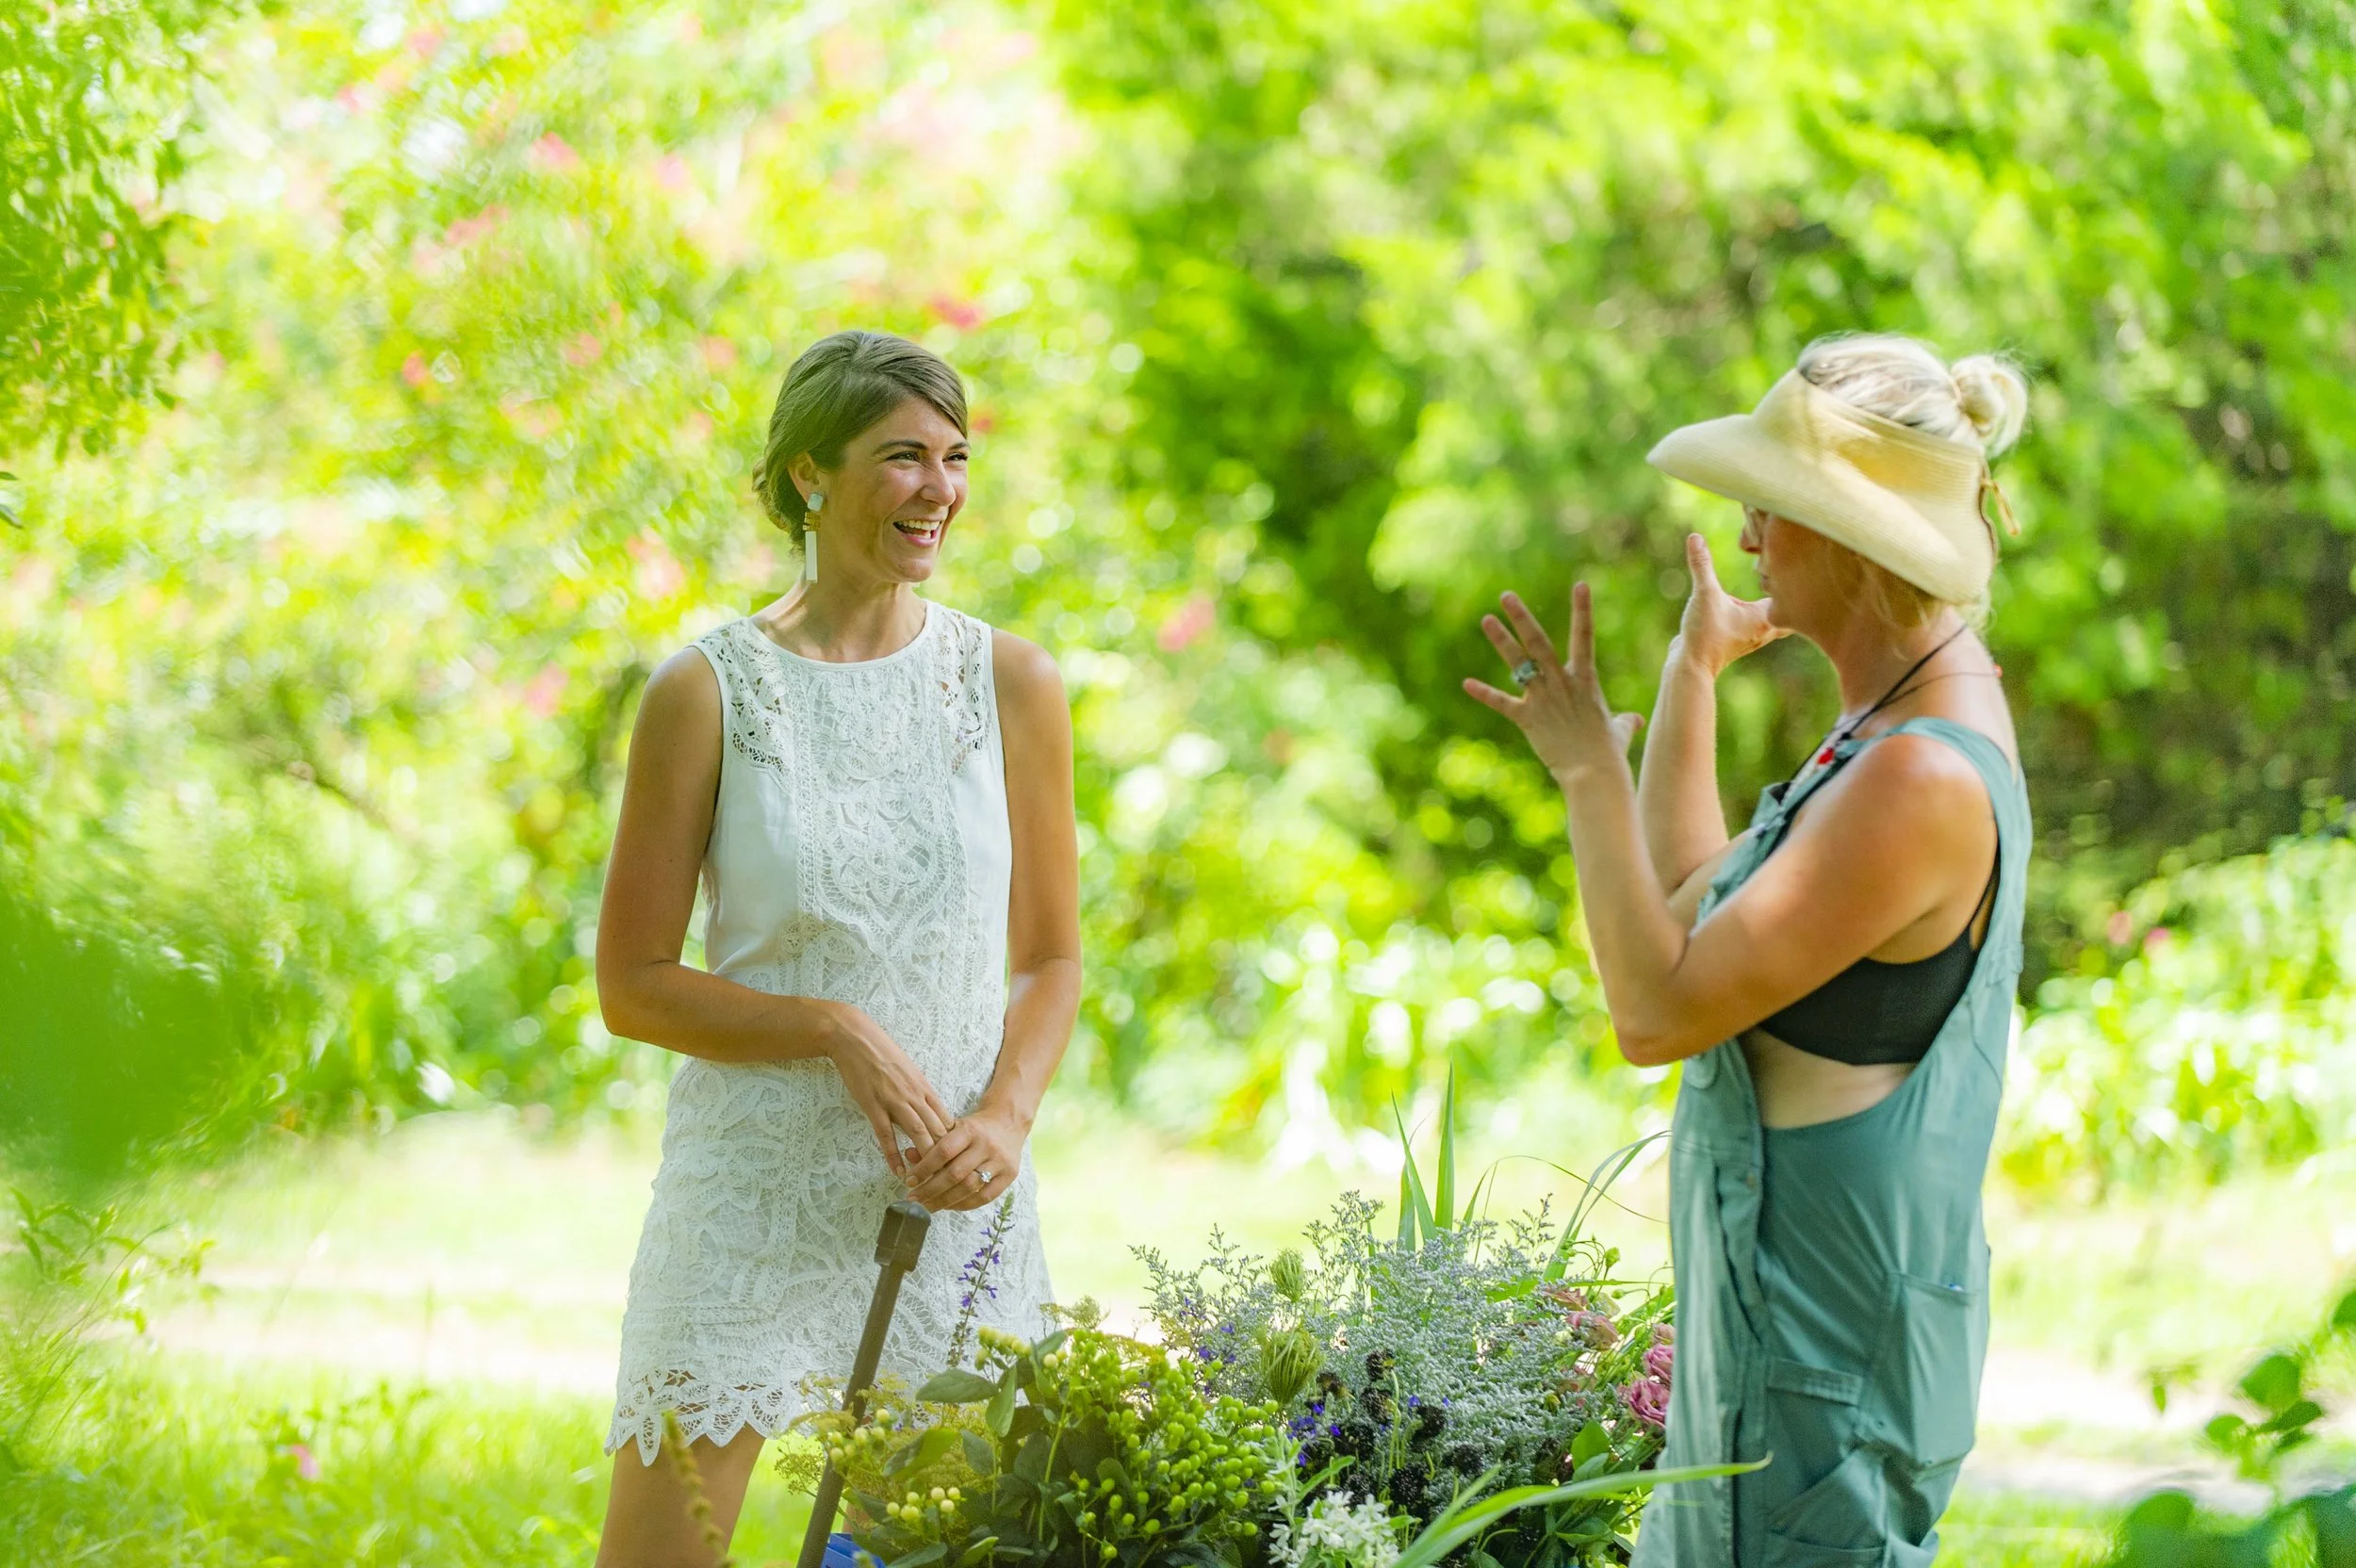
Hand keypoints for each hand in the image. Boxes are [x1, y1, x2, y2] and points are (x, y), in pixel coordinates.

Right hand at [818, 1003, 953, 1175]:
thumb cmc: (882, 1053)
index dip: (954, 1143)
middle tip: (947, 1177)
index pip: (947, 1120)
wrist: (855, 1038)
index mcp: (925, 1087)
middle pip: (938, 1130)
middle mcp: (914, 1095)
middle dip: (944, 1156)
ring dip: (924, 1159)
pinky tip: (898, 1171)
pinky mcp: (873, 1105)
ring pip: (918, 1133)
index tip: (956, 1161)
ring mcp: (894, 1100)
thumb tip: (928, 1114)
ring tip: (927, 1180)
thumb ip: (919, 1093)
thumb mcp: (908, 1071)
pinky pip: (886, 1135)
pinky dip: (893, 1155)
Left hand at [901, 1102, 1025, 1211]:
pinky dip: (964, 1204)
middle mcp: (986, 1145)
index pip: (944, 1151)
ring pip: (969, 1187)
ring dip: (945, 1201)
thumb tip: (908, 1156)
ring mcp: (1000, 1161)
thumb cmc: (975, 1127)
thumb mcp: (953, 1126)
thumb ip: (931, 1141)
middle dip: (930, 1189)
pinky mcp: (1010, 1175)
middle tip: (913, 1199)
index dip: (924, 1168)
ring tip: (927, 1207)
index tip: (909, 1180)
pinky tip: (949, 1206)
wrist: (1009, 1122)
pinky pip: (984, 1196)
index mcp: (970, 1129)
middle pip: (955, 1174)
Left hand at [1465, 585, 1643, 780]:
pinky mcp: (1528, 719)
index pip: (1585, 636)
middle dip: (1522, 617)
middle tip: (1506, 596)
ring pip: (1519, 663)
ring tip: (1487, 619)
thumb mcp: (1621, 731)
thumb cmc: (1609, 753)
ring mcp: (1543, 699)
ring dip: (1501, 640)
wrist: (1595, 773)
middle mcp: (1562, 683)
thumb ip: (1626, 721)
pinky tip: (1466, 683)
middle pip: (1540, 642)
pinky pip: (1502, 703)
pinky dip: (1484, 694)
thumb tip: (1637, 720)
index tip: (1580, 585)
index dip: (1582, 610)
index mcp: (1585, 680)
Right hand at [1674, 533, 1784, 675]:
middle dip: (1792, 598)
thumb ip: (1701, 566)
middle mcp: (1762, 629)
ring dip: (1773, 606)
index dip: (1798, 585)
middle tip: (1796, 577)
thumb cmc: (1705, 634)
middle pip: (1788, 613)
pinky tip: (1743, 609)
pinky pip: (1751, 624)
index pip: (1791, 600)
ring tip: (1773, 588)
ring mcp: (1749, 637)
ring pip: (1771, 620)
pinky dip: (1754, 615)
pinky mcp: (1734, 641)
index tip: (1803, 571)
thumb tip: (1695, 537)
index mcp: (1764, 618)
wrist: (1690, 667)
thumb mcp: (1704, 594)